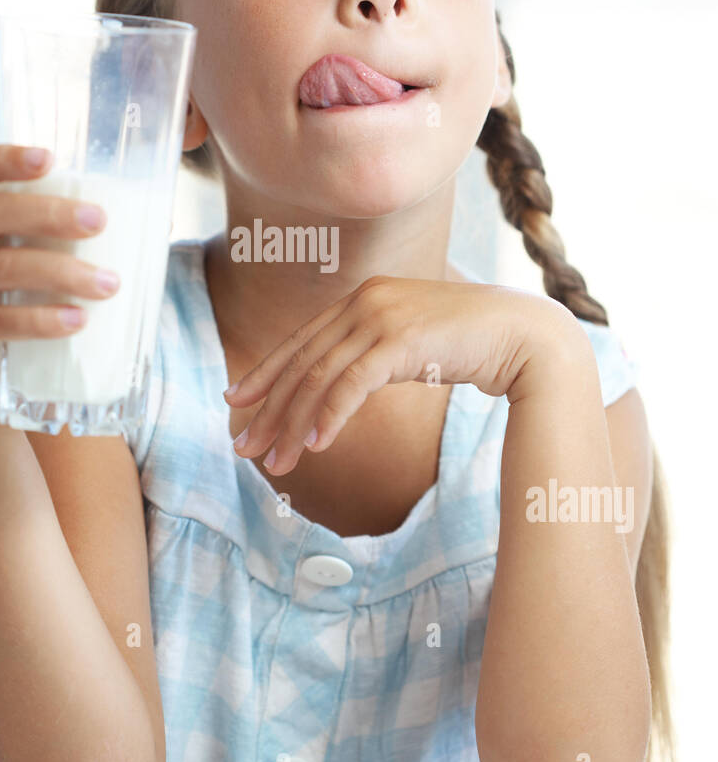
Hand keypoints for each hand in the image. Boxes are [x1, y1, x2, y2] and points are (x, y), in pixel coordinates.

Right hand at [0, 143, 119, 403]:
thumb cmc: (8, 286)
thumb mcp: (17, 247)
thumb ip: (59, 228)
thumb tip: (160, 217)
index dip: (0, 159)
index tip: (49, 158)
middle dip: (48, 214)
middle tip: (99, 222)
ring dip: (60, 273)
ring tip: (108, 284)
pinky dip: (40, 320)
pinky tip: (77, 320)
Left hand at [223, 275, 579, 474]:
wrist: (524, 333)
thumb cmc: (471, 343)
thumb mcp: (411, 342)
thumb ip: (376, 352)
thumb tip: (344, 384)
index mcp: (363, 298)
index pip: (302, 341)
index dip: (266, 373)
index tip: (236, 401)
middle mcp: (366, 301)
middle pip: (302, 361)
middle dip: (268, 408)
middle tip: (244, 445)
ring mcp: (382, 316)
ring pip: (321, 377)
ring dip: (294, 424)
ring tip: (276, 463)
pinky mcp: (401, 339)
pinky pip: (353, 383)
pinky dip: (332, 415)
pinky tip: (317, 444)